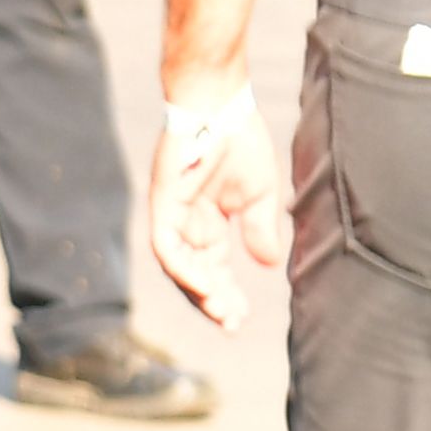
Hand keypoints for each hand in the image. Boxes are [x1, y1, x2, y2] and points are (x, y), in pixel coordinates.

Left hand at [147, 82, 289, 329]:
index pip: (213, 269)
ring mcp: (170, 215)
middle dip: (213, 302)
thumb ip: (259, 230)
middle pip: (194, 275)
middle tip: (232, 325)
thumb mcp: (258, 195)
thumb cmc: (240, 141)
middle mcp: (185, 224)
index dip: (225, 295)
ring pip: (178, 267)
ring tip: (222, 312)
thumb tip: (268, 265)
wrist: (222, 105)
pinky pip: (166, 246)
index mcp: (207, 224)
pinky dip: (183, 268)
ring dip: (199, 292)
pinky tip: (205, 286)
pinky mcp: (161, 203)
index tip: (241, 319)